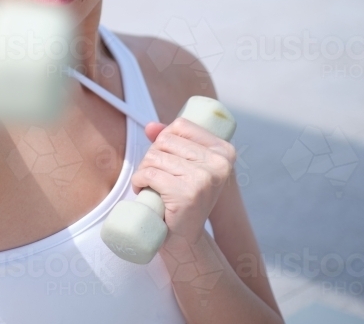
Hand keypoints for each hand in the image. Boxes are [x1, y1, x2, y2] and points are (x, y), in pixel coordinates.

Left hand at [131, 118, 236, 244]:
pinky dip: (138, 181)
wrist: (184, 237)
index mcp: (224, 151)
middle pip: (165, 141)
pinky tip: (143, 190)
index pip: (181, 126)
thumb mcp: (184, 165)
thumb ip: (171, 141)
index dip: (164, 139)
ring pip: (154, 156)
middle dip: (152, 157)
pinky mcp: (186, 193)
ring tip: (152, 185)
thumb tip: (150, 126)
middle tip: (157, 176)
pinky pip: (149, 174)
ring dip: (144, 170)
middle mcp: (219, 163)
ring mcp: (204, 178)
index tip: (167, 158)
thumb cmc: (182, 196)